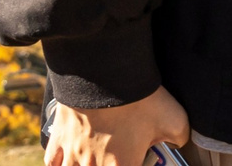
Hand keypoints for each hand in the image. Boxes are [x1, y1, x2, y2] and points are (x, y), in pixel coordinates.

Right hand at [45, 87, 188, 165]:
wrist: (105, 74)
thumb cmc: (139, 99)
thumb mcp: (174, 118)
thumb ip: (179, 137)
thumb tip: (179, 143)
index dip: (134, 165)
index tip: (136, 160)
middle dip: (109, 164)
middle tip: (117, 156)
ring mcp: (72, 155)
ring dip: (84, 165)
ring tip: (96, 158)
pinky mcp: (58, 139)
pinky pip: (52, 163)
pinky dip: (59, 165)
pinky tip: (68, 162)